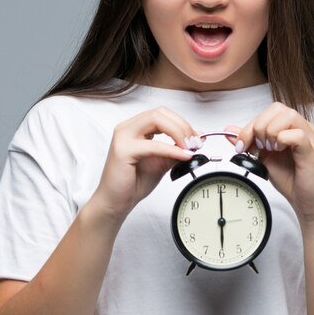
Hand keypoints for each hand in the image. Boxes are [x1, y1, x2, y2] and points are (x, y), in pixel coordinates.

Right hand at [91, 107, 199, 221]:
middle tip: (194, 142)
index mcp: (134, 128)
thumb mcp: (162, 161)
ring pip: (155, 120)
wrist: (116, 201)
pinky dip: (171, 149)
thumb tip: (197, 138)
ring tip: (189, 147)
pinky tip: (183, 156)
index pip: (162, 114)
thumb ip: (176, 148)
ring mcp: (123, 137)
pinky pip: (154, 145)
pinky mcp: (123, 151)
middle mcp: (127, 128)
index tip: (196, 138)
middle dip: (182, 125)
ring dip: (178, 132)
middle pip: (159, 113)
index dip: (182, 123)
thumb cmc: (134, 182)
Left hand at [224, 103, 313, 223]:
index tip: (242, 144)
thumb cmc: (290, 178)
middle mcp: (301, 127)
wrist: (304, 200)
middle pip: (277, 109)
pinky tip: (279, 151)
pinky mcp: (312, 149)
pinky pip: (297, 134)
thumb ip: (249, 142)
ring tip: (271, 149)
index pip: (268, 111)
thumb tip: (230, 130)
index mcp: (290, 127)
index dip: (251, 125)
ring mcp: (308, 136)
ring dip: (271, 132)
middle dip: (259, 126)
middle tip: (258, 147)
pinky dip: (282, 141)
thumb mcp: (262, 157)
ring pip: (288, 116)